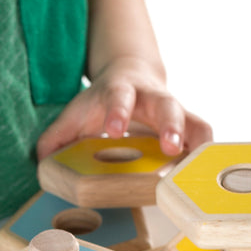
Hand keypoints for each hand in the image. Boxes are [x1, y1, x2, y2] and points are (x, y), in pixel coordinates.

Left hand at [36, 56, 212, 159]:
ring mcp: (175, 111)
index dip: (118, 112)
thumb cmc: (100, 103)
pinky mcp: (189, 125)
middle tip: (170, 148)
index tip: (113, 130)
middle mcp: (153, 97)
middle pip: (167, 105)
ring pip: (195, 121)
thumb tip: (42, 161)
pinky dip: (207, 154)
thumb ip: (56, 135)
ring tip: (198, 167)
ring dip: (198, 144)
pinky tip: (206, 174)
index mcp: (122, 90)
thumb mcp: (76, 113)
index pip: (120, 97)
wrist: (131, 76)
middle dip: (170, 125)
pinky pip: (205, 137)